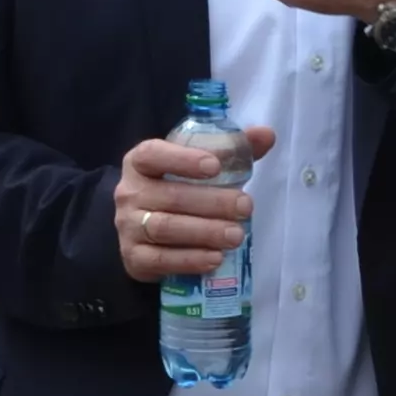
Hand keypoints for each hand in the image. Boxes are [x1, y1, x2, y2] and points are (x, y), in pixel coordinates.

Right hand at [113, 123, 279, 283]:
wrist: (144, 231)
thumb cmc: (177, 189)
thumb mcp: (198, 166)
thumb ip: (230, 150)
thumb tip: (267, 135)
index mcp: (140, 162)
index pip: (154, 155)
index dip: (183, 159)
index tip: (215, 166)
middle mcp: (129, 192)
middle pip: (171, 197)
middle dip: (212, 202)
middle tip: (246, 207)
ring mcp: (128, 226)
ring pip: (166, 228)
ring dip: (205, 232)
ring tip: (236, 235)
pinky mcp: (134, 258)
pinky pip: (161, 260)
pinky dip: (190, 260)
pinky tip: (215, 258)